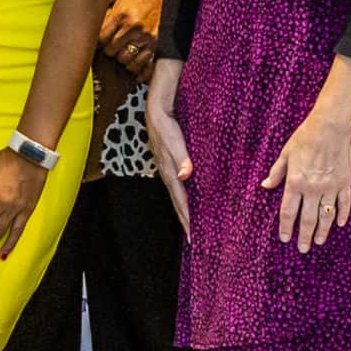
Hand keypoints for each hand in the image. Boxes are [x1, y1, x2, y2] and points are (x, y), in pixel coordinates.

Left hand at [98, 0, 163, 77]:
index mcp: (122, 15)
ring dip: (122, 59)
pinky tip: (134, 63)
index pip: (100, 39)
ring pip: (126, 61)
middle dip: (109, 50)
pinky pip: (144, 65)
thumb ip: (103, 1)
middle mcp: (134, 28)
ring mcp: (147, 39)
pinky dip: (137, 67)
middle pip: (111, 51)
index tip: (99, 41)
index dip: (97, 42)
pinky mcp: (159, 46)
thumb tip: (86, 11)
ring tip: (123, 52)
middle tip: (111, 46)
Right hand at [144, 67, 191, 235]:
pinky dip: (184, 197)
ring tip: (193, 225)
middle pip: (177, 203)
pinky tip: (191, 199)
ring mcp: (167, 170)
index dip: (187, 219)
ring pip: (177, 196)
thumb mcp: (175, 140)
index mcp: (169, 172)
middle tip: (195, 240)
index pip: (180, 201)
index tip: (193, 237)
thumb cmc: (166, 125)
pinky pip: (178, 187)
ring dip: (184, 211)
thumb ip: (181, 157)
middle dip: (185, 221)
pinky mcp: (170, 164)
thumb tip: (185, 176)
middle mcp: (167, 174)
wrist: (155, 110)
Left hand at [262, 107, 350, 252]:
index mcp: (295, 182)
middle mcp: (313, 188)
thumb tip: (264, 186)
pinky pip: (344, 203)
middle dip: (304, 236)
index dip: (286, 227)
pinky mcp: (344, 182)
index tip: (285, 238)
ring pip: (327, 215)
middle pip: (308, 219)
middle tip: (303, 249)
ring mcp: (331, 187)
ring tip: (319, 241)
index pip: (288, 212)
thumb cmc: (304, 138)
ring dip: (323, 230)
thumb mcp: (285, 154)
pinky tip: (339, 224)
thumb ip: (276, 173)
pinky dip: (342, 214)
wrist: (329, 128)